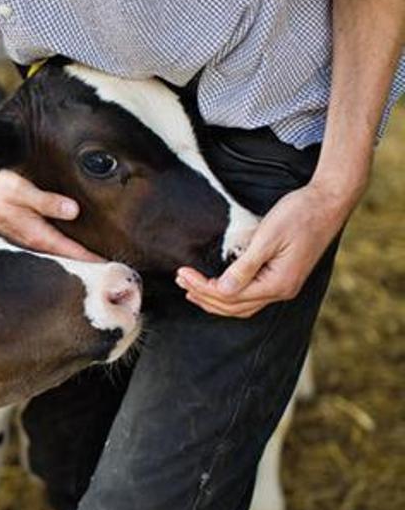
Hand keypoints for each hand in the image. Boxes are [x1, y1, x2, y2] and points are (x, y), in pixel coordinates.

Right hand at [0, 170, 102, 260]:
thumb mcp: (19, 190)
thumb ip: (46, 201)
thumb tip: (73, 211)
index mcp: (34, 233)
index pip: (70, 251)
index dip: (91, 258)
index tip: (111, 264)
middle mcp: (30, 240)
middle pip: (64, 255)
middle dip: (86, 261)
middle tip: (109, 267)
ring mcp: (24, 237)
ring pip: (55, 251)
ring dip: (73, 255)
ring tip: (93, 258)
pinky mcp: (20, 232)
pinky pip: (46, 244)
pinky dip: (60, 246)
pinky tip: (66, 243)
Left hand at [175, 181, 356, 317]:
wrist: (328, 203)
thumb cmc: (298, 215)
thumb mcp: (267, 238)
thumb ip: (245, 267)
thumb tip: (222, 290)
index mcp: (277, 284)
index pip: (230, 296)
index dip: (202, 287)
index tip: (182, 273)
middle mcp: (281, 291)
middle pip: (234, 306)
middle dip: (204, 296)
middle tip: (181, 281)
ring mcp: (284, 286)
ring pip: (242, 306)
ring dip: (215, 300)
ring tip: (192, 290)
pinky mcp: (283, 278)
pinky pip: (252, 296)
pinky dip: (230, 295)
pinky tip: (217, 287)